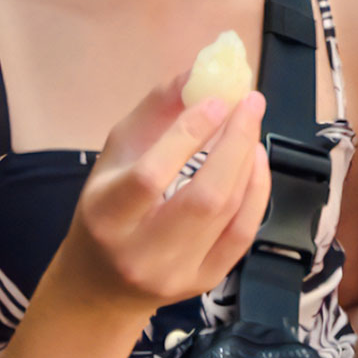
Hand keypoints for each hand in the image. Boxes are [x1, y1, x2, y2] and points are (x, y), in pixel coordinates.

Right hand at [48, 74, 271, 312]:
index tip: (217, 99)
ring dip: (248, 161)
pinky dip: (257, 191)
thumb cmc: (107, 207)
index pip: (151, 176)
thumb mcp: (116, 154)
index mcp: (106, 216)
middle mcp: (141, 253)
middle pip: (204, 198)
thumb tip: (199, 73)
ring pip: (229, 213)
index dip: (188, 135)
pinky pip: (243, 234)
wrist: (101, 285)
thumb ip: (156, 112)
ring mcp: (177, 273)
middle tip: (251, 101)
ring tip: (251, 124)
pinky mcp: (205, 282)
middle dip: (235, 143)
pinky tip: (256, 160)